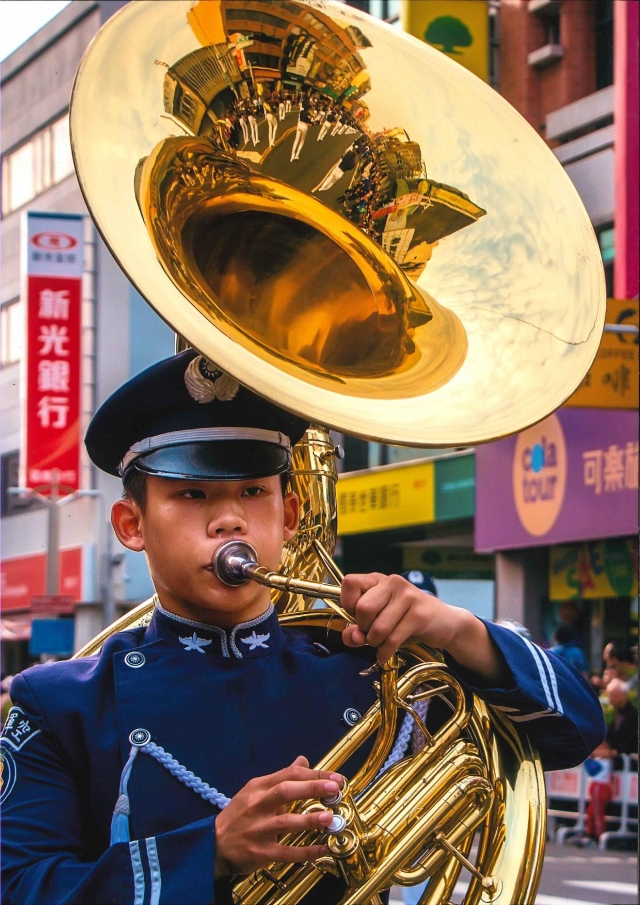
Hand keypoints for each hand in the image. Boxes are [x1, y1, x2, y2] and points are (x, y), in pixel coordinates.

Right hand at [214, 756, 342, 877]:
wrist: (213, 844)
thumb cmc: (239, 815)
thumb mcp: (255, 790)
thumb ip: (281, 777)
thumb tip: (303, 760)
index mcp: (258, 787)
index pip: (288, 774)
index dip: (314, 775)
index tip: (335, 778)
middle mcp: (257, 805)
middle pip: (285, 791)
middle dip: (311, 788)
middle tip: (334, 788)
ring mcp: (258, 829)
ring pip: (285, 822)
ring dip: (309, 820)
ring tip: (329, 818)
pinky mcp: (260, 852)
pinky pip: (285, 852)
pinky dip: (305, 852)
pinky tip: (322, 849)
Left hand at [340, 573, 461, 663]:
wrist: (443, 624)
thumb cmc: (405, 621)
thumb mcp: (376, 623)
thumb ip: (356, 630)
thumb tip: (353, 637)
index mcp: (378, 579)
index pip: (349, 583)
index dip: (348, 604)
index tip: (357, 617)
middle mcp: (392, 582)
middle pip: (363, 609)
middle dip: (363, 629)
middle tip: (372, 634)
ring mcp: (408, 596)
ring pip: (378, 628)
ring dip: (375, 643)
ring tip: (382, 643)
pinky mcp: (419, 614)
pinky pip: (392, 639)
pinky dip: (385, 652)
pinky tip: (385, 654)